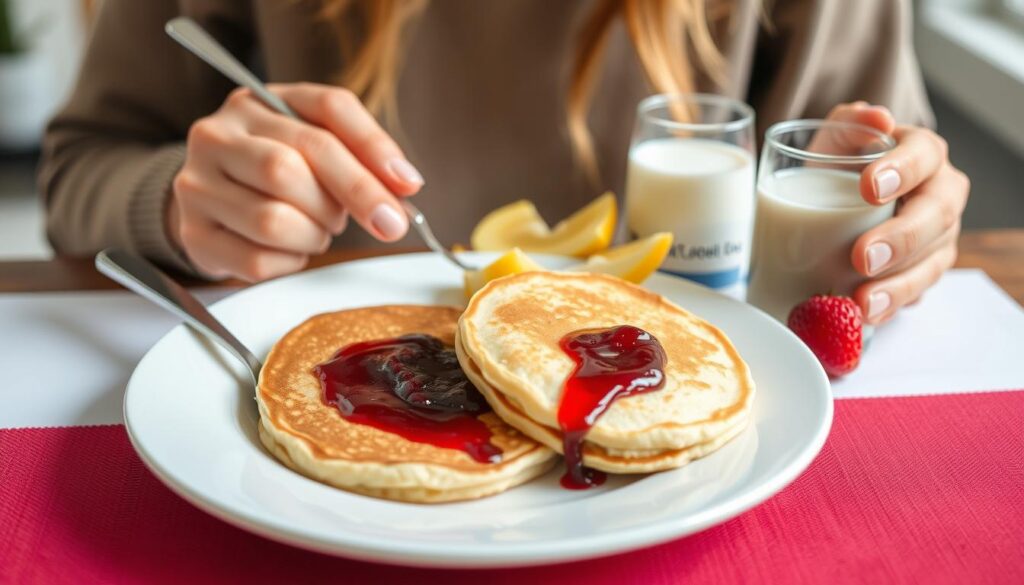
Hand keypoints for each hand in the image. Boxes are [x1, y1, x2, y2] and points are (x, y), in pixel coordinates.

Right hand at [168, 83, 423, 281]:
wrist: (211, 202)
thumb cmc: (274, 171)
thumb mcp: (316, 146)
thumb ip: (362, 157)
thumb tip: (405, 185)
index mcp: (255, 101)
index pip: (326, 109)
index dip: (373, 147)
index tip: (409, 186)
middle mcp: (217, 135)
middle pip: (291, 166)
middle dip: (347, 200)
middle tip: (373, 220)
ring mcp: (197, 185)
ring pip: (273, 220)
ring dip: (315, 235)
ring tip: (319, 230)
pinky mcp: (194, 234)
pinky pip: (258, 260)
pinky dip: (290, 262)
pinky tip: (291, 249)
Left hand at [824, 102, 969, 324]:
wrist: (835, 200)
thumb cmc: (840, 167)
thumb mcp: (836, 139)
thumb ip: (850, 121)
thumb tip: (875, 115)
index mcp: (922, 154)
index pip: (924, 155)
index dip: (902, 170)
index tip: (868, 188)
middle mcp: (939, 194)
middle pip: (936, 216)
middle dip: (900, 239)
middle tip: (862, 255)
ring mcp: (937, 237)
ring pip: (931, 262)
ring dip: (897, 285)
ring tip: (860, 302)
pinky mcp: (923, 271)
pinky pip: (916, 293)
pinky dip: (891, 306)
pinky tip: (867, 317)